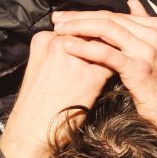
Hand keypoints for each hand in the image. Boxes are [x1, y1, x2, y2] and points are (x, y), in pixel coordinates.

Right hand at [0, 30, 113, 157]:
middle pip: (91, 31)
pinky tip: (124, 70)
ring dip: (115, 48)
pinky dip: (120, 65)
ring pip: (104, 44)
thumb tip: (82, 46)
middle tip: (118, 42)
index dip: (91, 30)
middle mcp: (58, 43)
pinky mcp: (89, 76)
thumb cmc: (36, 103)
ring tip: (124, 54)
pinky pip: (112, 63)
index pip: (76, 27)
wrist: (32, 130)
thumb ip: (58, 51)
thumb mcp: (40, 67)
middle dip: (105, 36)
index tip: (101, 35)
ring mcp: (74, 58)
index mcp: (43, 39)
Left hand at [50, 0, 156, 157]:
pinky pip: (107, 53)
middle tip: (57, 19)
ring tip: (58, 30)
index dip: (90, 13)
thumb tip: (132, 2)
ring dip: (78, 28)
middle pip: (109, 18)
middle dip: (79, 17)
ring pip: (106, 30)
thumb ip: (144, 25)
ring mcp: (148, 49)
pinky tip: (69, 46)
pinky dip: (85, 47)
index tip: (68, 15)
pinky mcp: (139, 67)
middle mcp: (154, 33)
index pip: (117, 14)